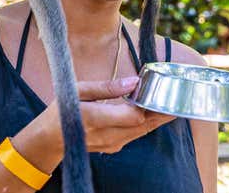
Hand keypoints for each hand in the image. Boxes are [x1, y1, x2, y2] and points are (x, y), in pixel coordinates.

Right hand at [48, 77, 174, 154]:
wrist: (50, 140)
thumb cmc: (62, 111)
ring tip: (172, 103)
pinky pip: (136, 135)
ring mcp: (112, 144)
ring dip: (157, 118)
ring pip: (143, 131)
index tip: (162, 90)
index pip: (133, 116)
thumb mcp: (79, 90)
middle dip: (161, 112)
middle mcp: (107, 135)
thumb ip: (107, 87)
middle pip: (144, 125)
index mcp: (95, 118)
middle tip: (178, 98)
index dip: (150, 104)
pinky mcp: (114, 147)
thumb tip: (134, 81)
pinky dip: (147, 123)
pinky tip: (154, 112)